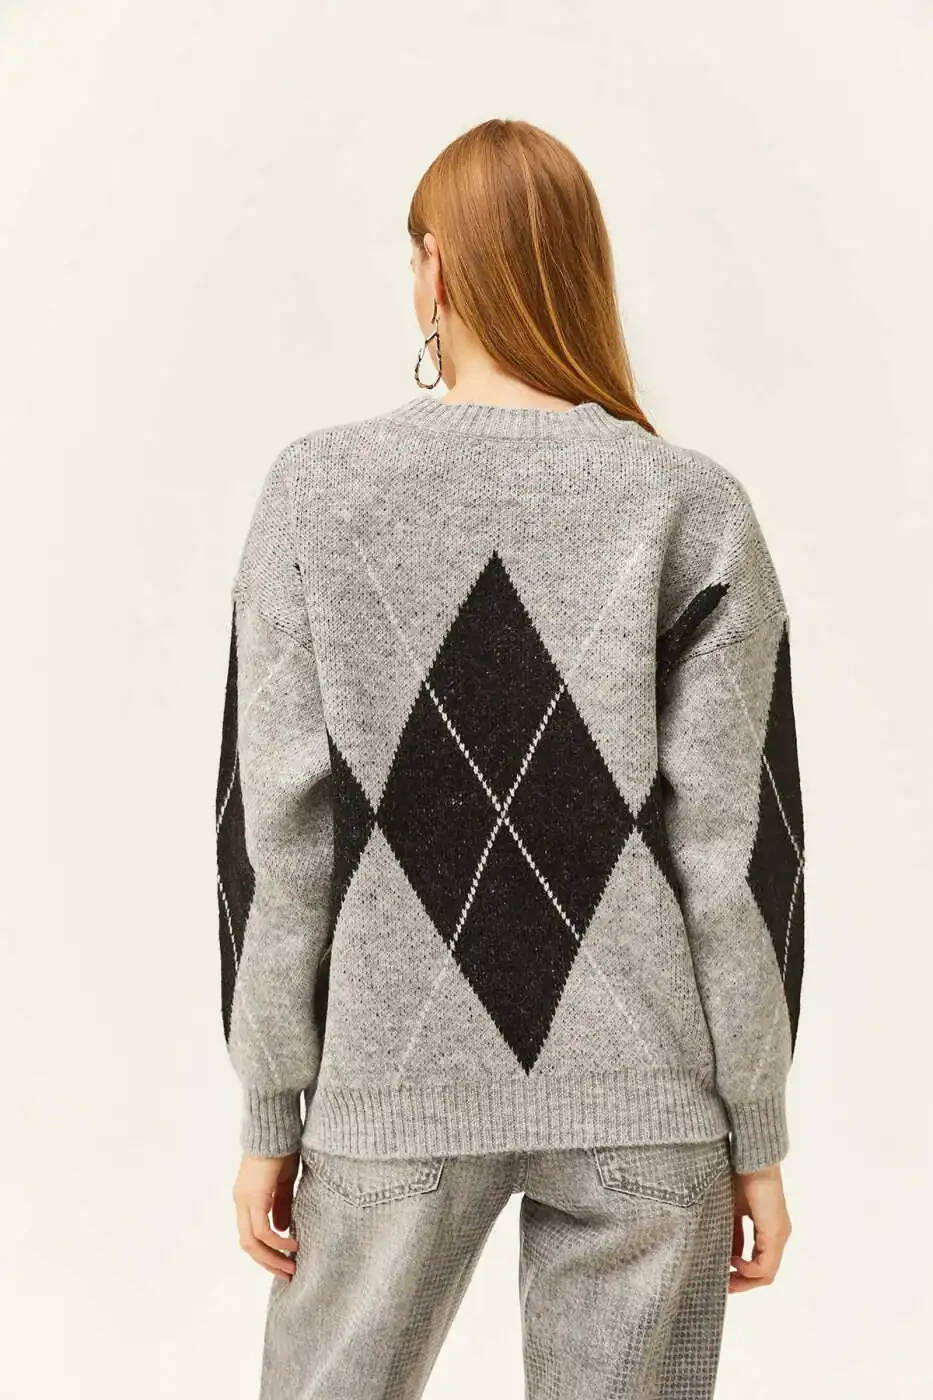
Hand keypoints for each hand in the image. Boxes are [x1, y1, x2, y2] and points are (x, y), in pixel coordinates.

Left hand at [233, 1150, 299, 1279]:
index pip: (250, 1234)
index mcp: (246, 1199)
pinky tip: (292, 1245)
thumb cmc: (281, 1149)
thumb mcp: (283, 1182)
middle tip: (287, 1274)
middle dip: (268, 1262)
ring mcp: (245, 1201)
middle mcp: (241, 1202)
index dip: (265, 1251)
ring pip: (252, 1242)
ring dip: (272, 1258)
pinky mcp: (255, 1198)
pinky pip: (262, 1230)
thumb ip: (281, 1205)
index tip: (283, 1263)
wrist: (276, 1128)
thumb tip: (282, 1230)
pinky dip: (276, 1242)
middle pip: (248, 1244)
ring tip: (291, 1267)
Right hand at [729, 1162, 791, 1292]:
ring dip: (745, 1280)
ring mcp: (778, 1235)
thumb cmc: (740, 1177)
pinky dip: (749, 1270)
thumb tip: (724, 1253)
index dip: (740, 1271)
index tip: (721, 1275)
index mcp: (768, 1228)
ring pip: (766, 1272)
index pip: (758, 1260)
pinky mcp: (774, 1233)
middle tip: (723, 1286)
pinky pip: (765, 1266)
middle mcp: (777, 1235)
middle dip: (742, 1282)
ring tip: (727, 1281)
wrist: (752, 1159)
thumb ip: (732, 1231)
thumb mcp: (731, 1210)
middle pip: (764, 1272)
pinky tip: (734, 1262)